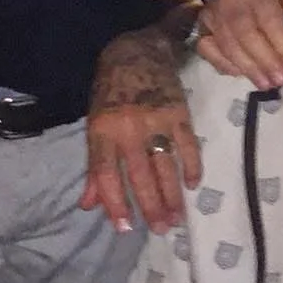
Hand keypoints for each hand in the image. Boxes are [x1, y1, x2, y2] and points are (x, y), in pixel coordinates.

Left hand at [80, 15, 201, 232]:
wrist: (136, 52)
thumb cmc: (110, 92)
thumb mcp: (95, 126)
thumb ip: (94, 167)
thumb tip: (89, 205)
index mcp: (102, 132)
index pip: (106, 174)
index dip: (115, 203)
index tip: (125, 228)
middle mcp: (128, 129)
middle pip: (139, 175)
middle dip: (151, 206)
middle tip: (162, 230)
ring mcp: (155, 120)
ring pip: (165, 166)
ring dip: (172, 195)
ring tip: (177, 218)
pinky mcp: (179, 112)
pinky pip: (187, 145)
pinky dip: (192, 166)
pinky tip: (193, 185)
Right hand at [195, 0, 282, 89]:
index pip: (268, 18)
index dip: (281, 43)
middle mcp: (230, 0)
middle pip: (246, 36)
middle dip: (265, 62)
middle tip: (281, 80)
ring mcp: (212, 14)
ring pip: (228, 46)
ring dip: (248, 69)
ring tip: (267, 84)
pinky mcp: (202, 26)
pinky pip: (208, 50)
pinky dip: (224, 64)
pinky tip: (241, 75)